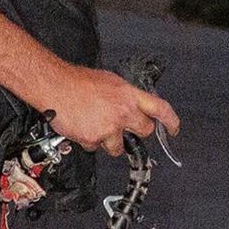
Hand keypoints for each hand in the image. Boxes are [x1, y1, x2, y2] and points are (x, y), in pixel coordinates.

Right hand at [42, 66, 178, 155]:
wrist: (55, 86)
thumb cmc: (77, 81)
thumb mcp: (109, 81)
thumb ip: (124, 96)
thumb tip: (130, 105)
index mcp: (129, 95)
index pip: (160, 109)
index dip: (171, 121)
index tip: (174, 129)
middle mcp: (123, 112)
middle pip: (144, 131)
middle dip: (136, 132)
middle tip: (124, 128)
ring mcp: (110, 127)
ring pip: (118, 146)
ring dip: (108, 140)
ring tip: (94, 125)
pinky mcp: (94, 138)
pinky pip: (95, 147)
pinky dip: (88, 140)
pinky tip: (81, 126)